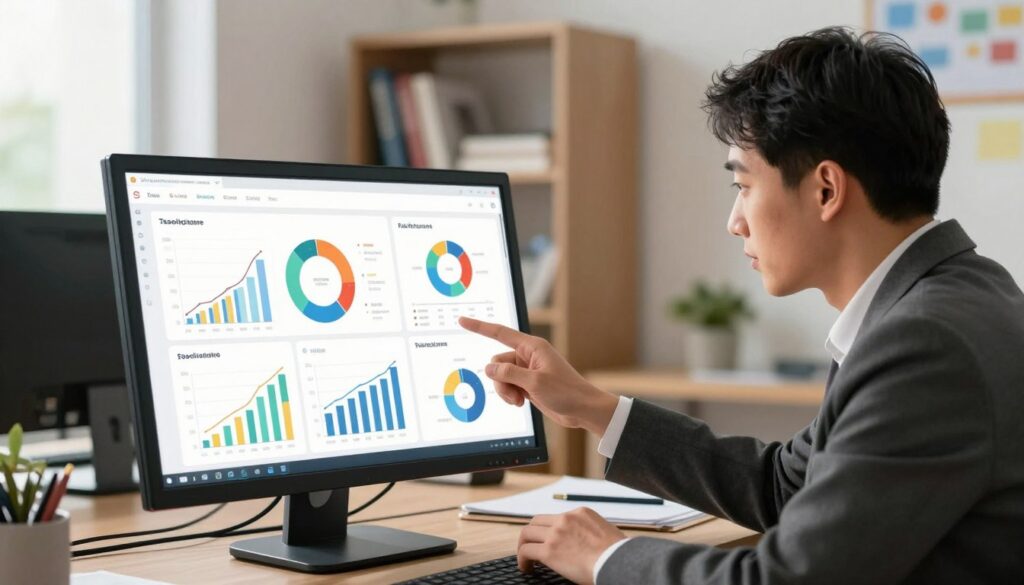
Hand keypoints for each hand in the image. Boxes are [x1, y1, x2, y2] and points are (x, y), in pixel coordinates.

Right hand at [458, 317, 618, 435]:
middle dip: (500, 380)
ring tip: (519, 401)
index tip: (462, 320)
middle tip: (514, 394)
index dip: (479, 327)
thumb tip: (489, 368)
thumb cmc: (566, 392)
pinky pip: (508, 386)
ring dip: (506, 391)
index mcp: (532, 347)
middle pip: (497, 362)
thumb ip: (508, 374)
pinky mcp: (527, 383)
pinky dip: (510, 395)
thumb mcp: (534, 382)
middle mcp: (528, 356)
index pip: (499, 333)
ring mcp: (527, 371)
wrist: (582, 409)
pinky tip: (522, 402)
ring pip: (501, 377)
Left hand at [517, 508, 626, 583]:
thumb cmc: (617, 553)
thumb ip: (592, 531)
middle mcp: (566, 519)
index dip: (549, 530)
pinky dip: (522, 559)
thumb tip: (589, 542)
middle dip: (532, 534)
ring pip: (527, 533)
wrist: (617, 561)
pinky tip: (526, 568)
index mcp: (581, 513)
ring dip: (523, 545)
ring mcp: (556, 533)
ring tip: (525, 558)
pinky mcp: (549, 550)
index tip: (548, 540)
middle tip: (531, 545)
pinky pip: (526, 551)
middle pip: (537, 521)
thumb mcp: (606, 532)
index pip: (557, 517)